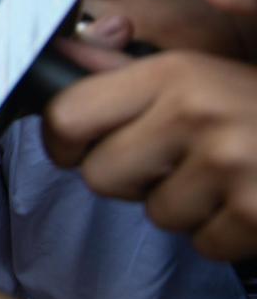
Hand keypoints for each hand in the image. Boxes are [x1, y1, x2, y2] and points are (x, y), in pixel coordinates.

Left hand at [43, 51, 256, 261]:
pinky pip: (202, 243)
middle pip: (99, 177)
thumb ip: (127, 67)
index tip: (78, 147)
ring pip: (154, 214)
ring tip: (223, 174)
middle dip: (126, 179)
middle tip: (167, 162)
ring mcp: (230, 167)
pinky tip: (248, 199)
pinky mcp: (256, 215)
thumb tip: (61, 54)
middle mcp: (195, 115)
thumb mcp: (201, 68)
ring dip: (182, 205)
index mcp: (172, 72)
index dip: (63, 140)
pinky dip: (222, 232)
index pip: (67, 117)